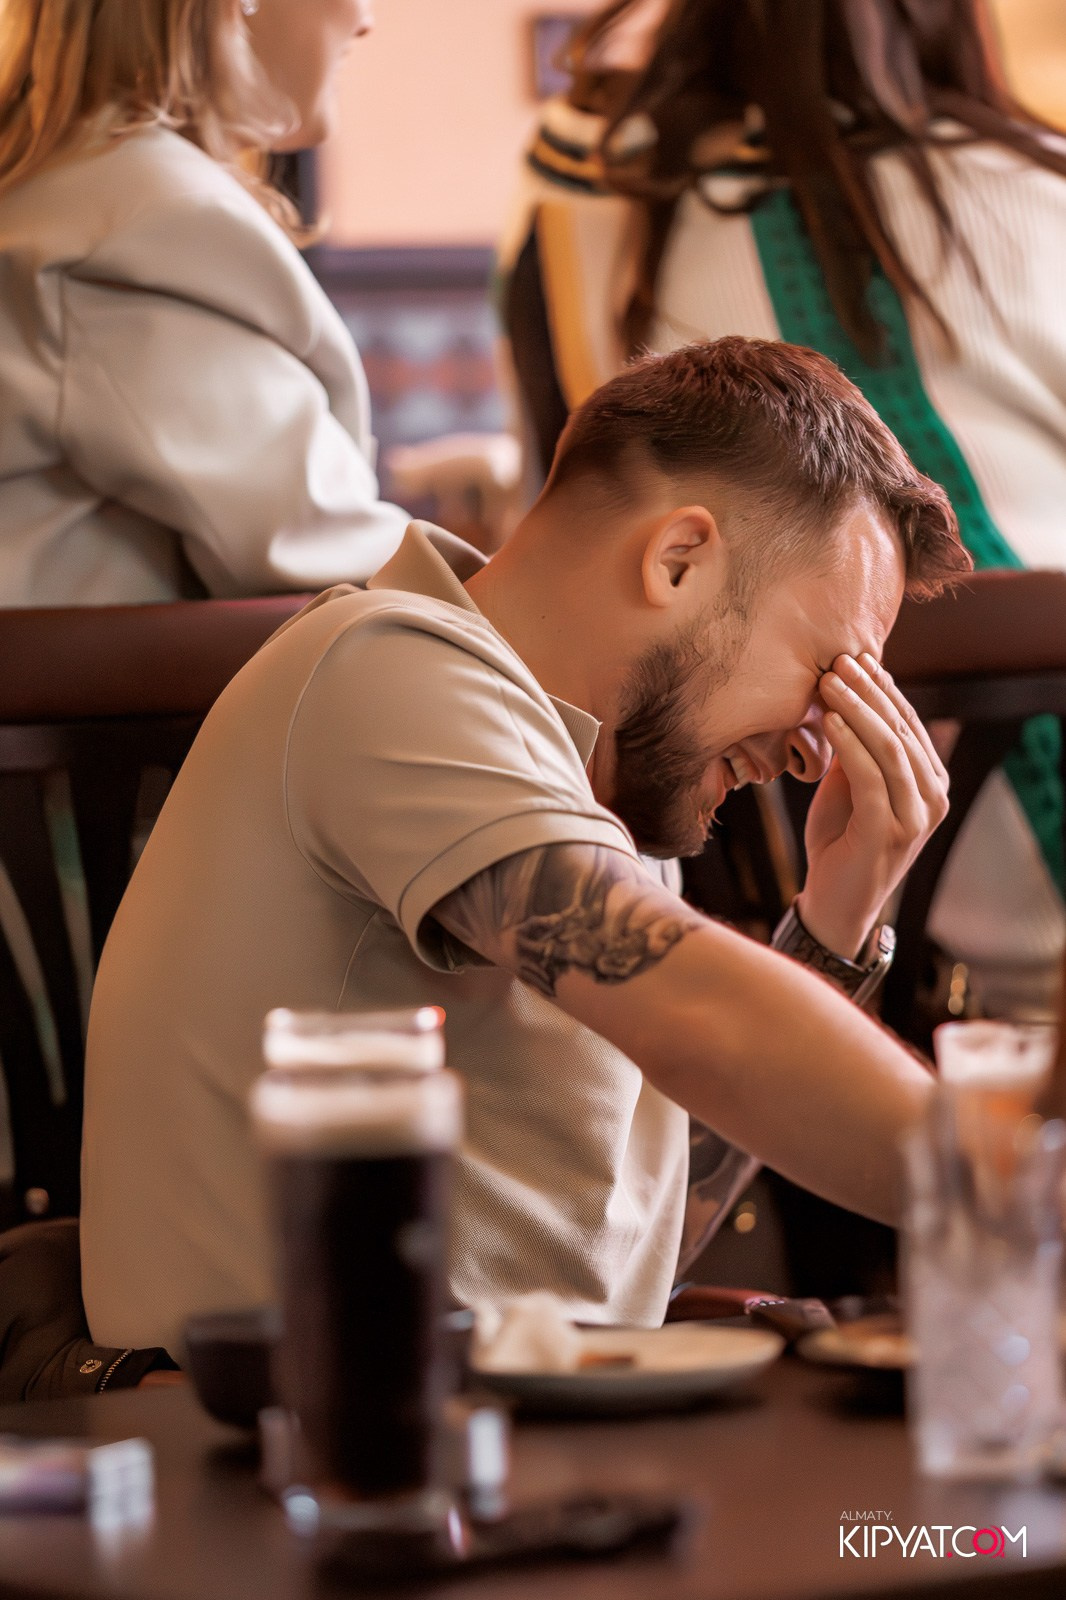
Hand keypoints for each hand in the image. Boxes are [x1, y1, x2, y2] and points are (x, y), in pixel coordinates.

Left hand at [796, 653, 948, 958]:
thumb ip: (856, 748)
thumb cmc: (840, 838)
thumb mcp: (850, 784)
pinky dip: (849, 745)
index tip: (852, 658)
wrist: (834, 902)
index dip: (881, 689)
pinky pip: (871, 778)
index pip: (908, 723)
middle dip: (868, 691)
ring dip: (857, 710)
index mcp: (929, 781)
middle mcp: (932, 797)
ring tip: (828, 683)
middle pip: (901, 730)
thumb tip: (845, 694)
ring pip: (889, 749)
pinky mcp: (888, 833)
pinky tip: (830, 721)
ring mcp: (915, 818)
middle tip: (837, 661)